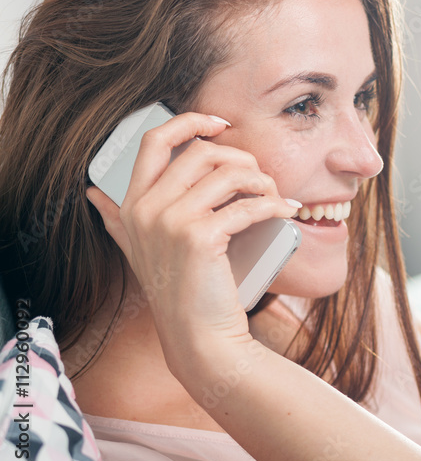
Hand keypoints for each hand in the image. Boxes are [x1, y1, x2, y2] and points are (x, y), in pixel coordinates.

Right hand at [86, 111, 299, 370]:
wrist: (199, 338)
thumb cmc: (180, 292)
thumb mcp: (139, 252)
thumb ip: (118, 221)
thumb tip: (94, 194)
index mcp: (133, 205)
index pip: (155, 141)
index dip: (190, 122)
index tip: (220, 124)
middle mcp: (146, 209)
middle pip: (201, 152)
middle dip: (240, 158)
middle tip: (261, 178)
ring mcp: (170, 222)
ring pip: (228, 173)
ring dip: (261, 180)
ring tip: (275, 196)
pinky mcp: (199, 238)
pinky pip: (246, 205)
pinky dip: (273, 205)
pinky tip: (285, 211)